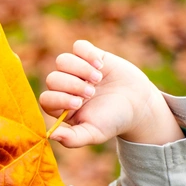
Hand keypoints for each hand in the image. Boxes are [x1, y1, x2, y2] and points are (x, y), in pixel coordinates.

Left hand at [40, 40, 182, 147]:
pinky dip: (88, 54)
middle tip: (91, 92)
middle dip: (72, 84)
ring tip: (98, 79)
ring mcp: (76, 70)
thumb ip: (72, 139)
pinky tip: (101, 65)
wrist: (138, 105)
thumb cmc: (113, 121)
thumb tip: (51, 135)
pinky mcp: (90, 56)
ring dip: (80, 68)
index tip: (79, 103)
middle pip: (53, 78)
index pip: (46, 99)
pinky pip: (78, 47)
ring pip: (62, 60)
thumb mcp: (94, 134)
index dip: (59, 98)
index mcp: (61, 107)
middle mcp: (65, 88)